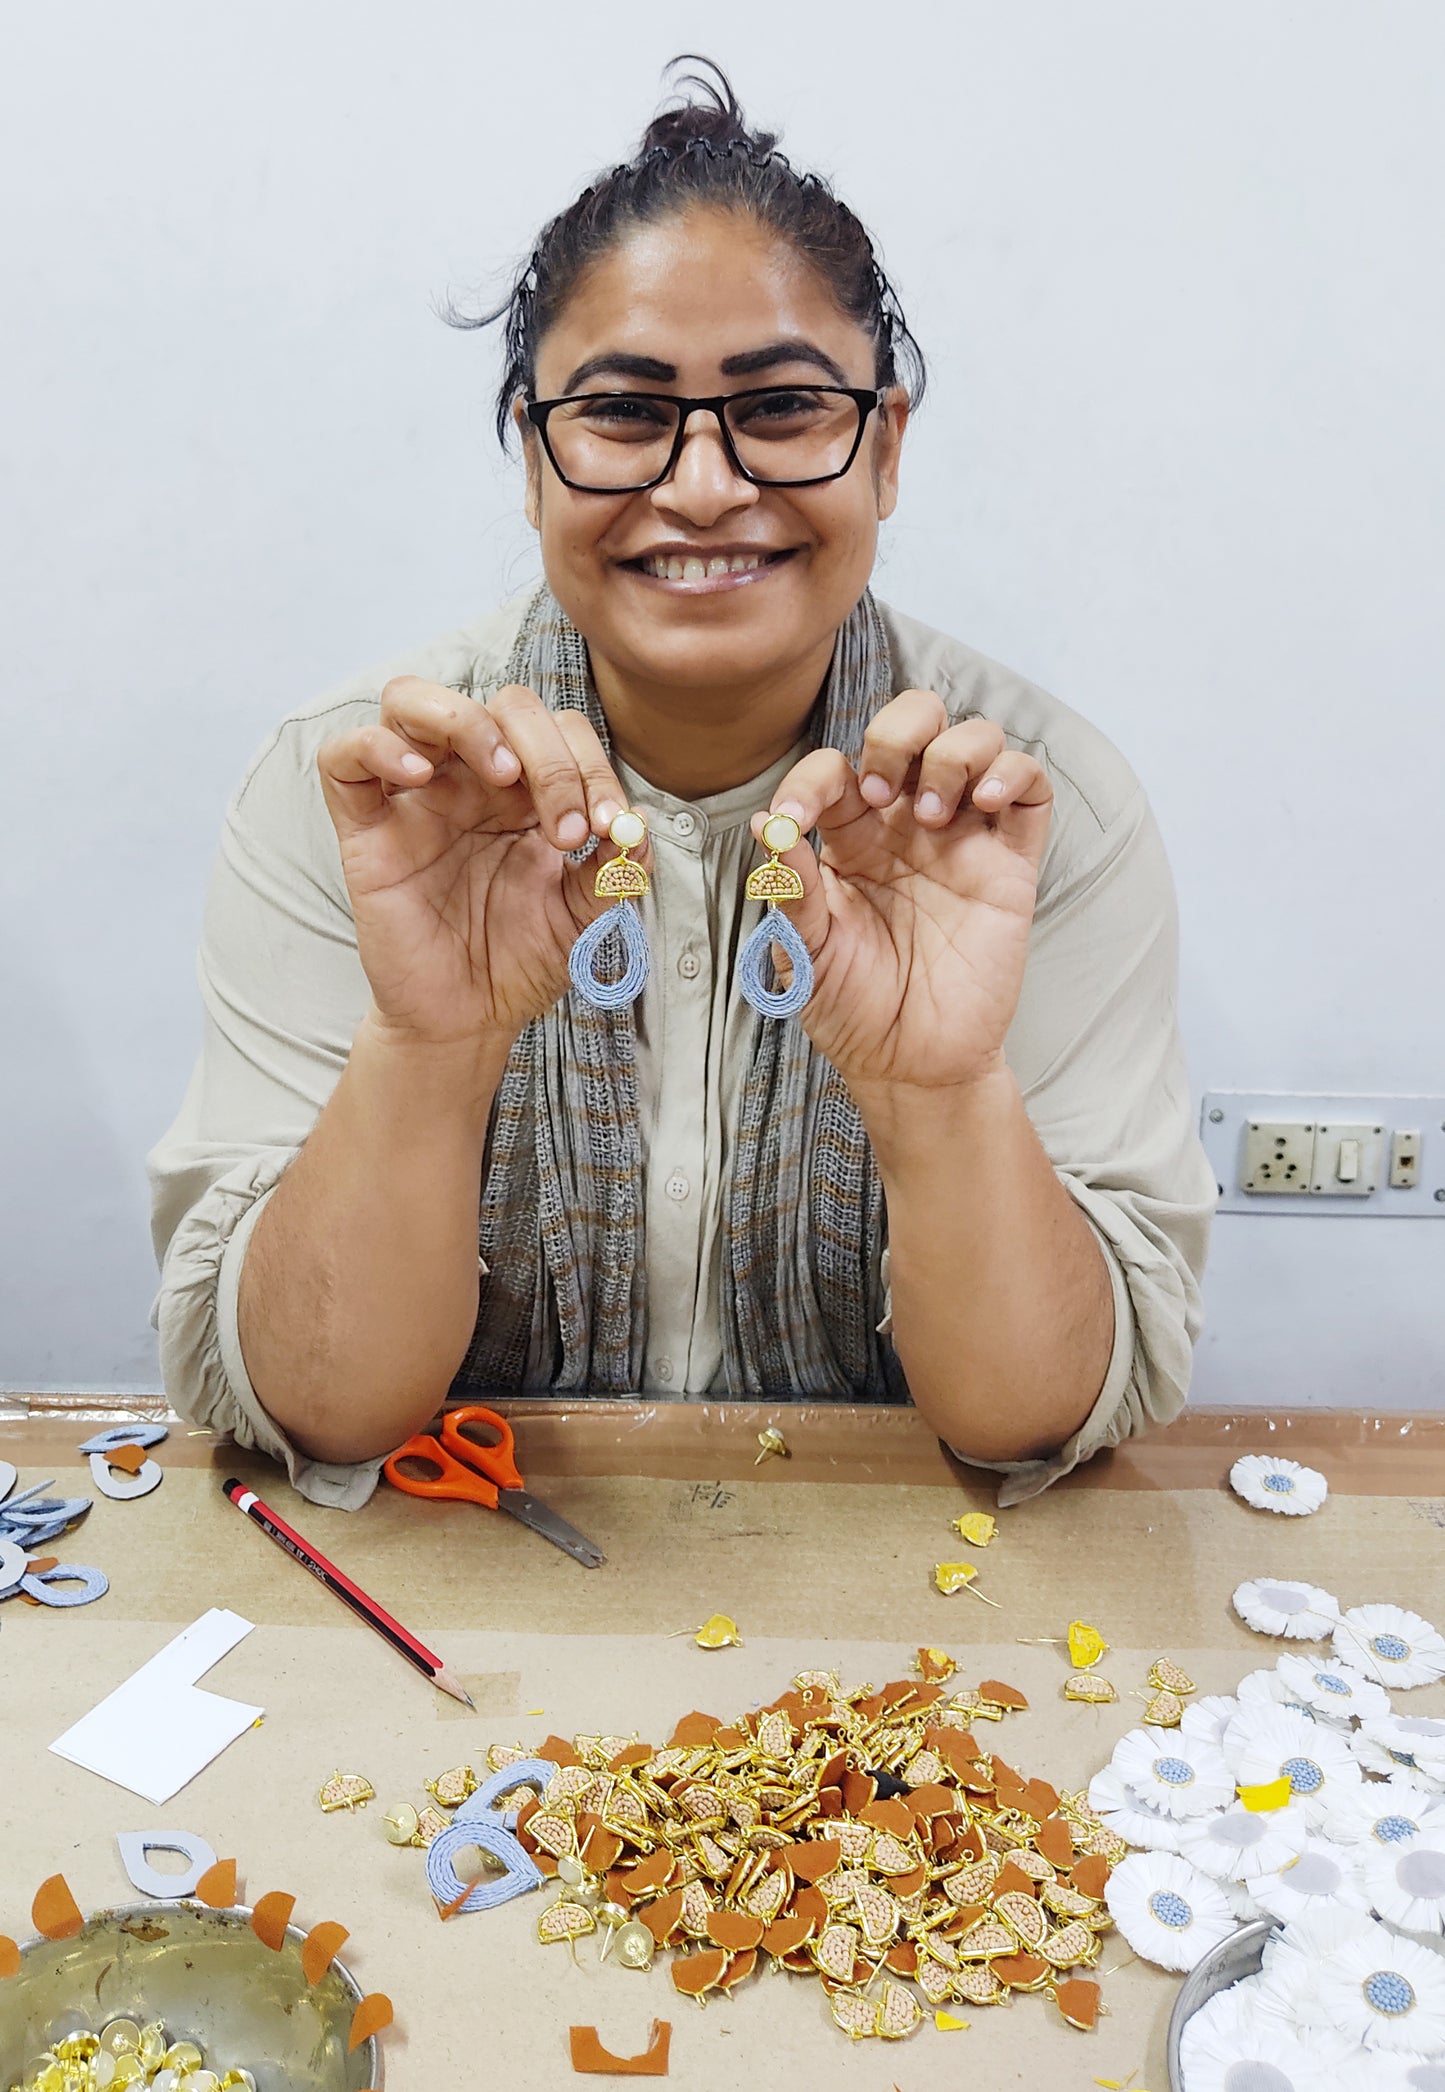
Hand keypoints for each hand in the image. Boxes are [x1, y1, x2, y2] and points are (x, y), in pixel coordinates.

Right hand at [317, 679, 645, 1049]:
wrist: (469, 1020)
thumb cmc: (521, 961)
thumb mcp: (585, 917)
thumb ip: (614, 871)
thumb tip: (639, 825)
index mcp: (525, 792)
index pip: (559, 731)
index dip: (591, 765)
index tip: (610, 828)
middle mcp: (470, 782)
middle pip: (501, 704)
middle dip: (548, 753)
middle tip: (565, 827)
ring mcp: (414, 799)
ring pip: (410, 700)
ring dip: (465, 719)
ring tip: (502, 773)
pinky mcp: (365, 829)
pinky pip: (343, 759)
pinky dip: (375, 747)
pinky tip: (419, 776)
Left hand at [754, 691, 1052, 1090]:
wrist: (912, 1064)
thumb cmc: (851, 1009)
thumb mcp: (804, 951)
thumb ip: (792, 888)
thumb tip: (766, 825)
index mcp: (849, 838)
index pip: (835, 768)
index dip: (810, 777)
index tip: (793, 820)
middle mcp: (907, 825)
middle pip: (915, 722)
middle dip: (898, 730)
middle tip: (882, 788)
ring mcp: (963, 839)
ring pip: (975, 741)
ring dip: (953, 752)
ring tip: (936, 813)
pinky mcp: (1010, 864)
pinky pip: (1030, 791)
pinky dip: (1013, 772)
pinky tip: (984, 802)